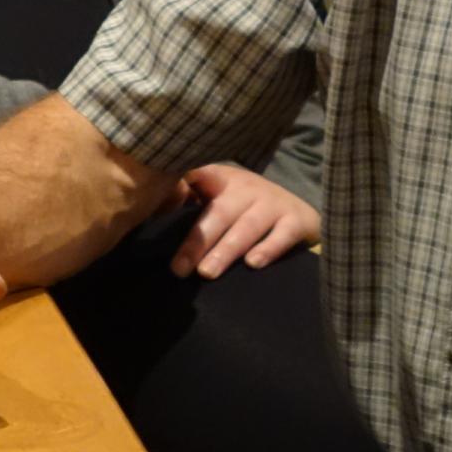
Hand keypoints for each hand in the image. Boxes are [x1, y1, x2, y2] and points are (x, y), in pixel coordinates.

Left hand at [173, 163, 318, 276]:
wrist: (299, 211)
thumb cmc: (246, 208)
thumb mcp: (219, 197)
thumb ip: (189, 199)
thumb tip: (152, 208)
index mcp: (223, 180)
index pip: (198, 180)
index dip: (180, 189)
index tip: (159, 202)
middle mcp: (247, 188)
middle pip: (220, 213)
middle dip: (198, 241)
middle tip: (179, 269)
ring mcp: (273, 203)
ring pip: (247, 226)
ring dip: (226, 249)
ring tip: (207, 272)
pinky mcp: (297, 220)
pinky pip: (282, 235)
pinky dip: (268, 249)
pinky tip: (253, 264)